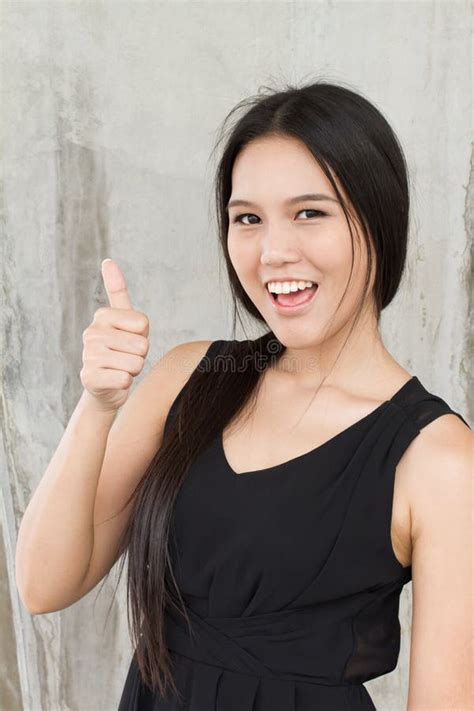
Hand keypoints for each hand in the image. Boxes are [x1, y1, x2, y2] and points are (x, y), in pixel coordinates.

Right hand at [80, 259, 149, 411]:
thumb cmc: (121, 349)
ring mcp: (88, 356)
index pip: (142, 323)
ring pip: (135, 363)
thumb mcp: (125, 320)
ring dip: (133, 370)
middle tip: (126, 358)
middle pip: (141, 344)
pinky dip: (126, 383)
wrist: (107, 386)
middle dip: (140, 355)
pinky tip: (114, 381)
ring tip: (120, 369)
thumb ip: (118, 291)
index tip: (130, 340)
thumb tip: (108, 261)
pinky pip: (125, 379)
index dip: (143, 335)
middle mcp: (91, 333)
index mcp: (102, 316)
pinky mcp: (89, 378)